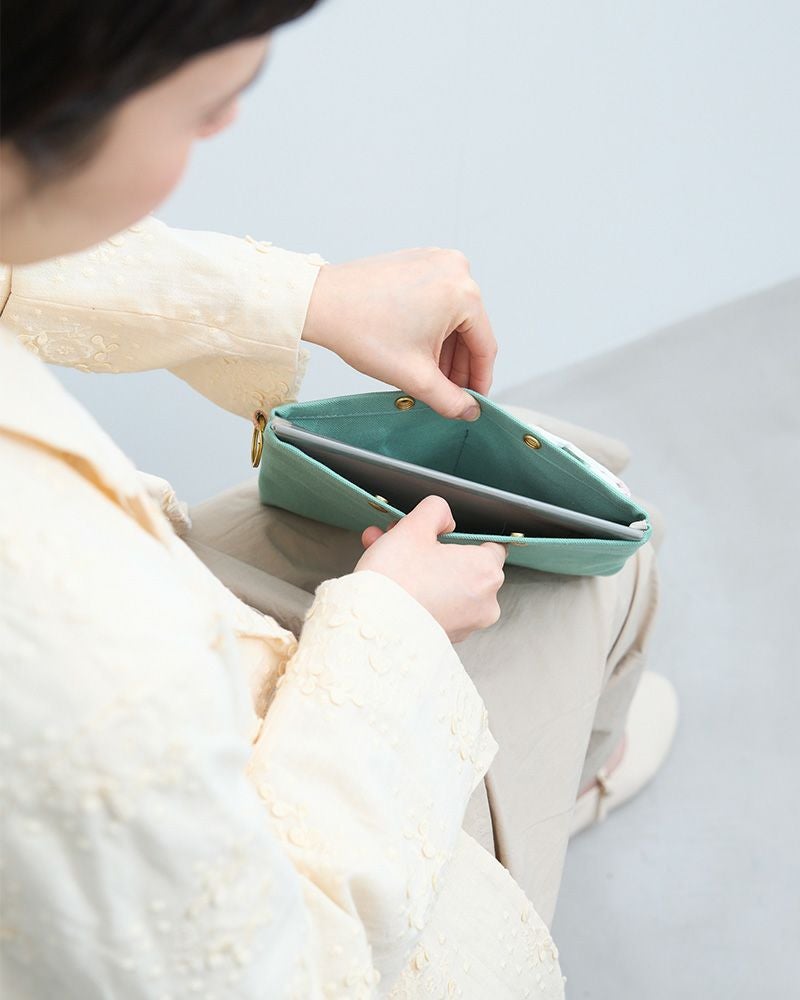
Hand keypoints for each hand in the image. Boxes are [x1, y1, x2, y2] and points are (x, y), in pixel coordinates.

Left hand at [301, 249, 496, 420]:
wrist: (321, 303)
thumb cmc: (361, 328)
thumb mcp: (414, 376)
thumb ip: (449, 400)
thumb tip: (468, 410)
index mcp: (464, 292)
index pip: (484, 347)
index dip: (479, 381)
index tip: (472, 400)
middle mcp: (455, 269)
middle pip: (469, 331)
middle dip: (457, 366)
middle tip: (445, 393)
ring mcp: (435, 261)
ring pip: (451, 318)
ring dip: (443, 349)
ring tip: (425, 373)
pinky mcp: (417, 261)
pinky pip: (436, 301)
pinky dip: (430, 327)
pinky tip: (415, 349)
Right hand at [353, 495, 507, 642]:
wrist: (370, 628)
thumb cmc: (396, 581)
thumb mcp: (414, 528)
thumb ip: (435, 511)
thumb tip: (444, 517)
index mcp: (485, 571)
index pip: (491, 545)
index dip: (462, 535)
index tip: (439, 534)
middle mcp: (484, 602)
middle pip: (461, 565)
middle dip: (428, 549)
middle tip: (399, 538)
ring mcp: (466, 625)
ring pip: (446, 586)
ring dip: (418, 570)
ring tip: (383, 556)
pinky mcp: (446, 639)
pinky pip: (436, 607)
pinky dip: (418, 594)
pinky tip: (390, 584)